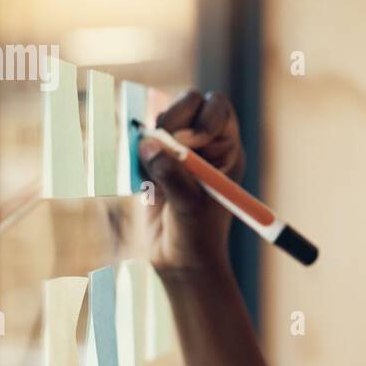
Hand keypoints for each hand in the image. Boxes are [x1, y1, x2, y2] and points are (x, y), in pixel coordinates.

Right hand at [139, 89, 246, 274]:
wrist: (179, 262)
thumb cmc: (196, 237)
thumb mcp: (189, 207)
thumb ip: (172, 175)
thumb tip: (149, 144)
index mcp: (226, 150)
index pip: (218, 109)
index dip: (203, 117)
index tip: (189, 141)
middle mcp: (205, 145)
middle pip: (190, 104)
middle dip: (174, 116)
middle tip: (163, 142)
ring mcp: (179, 151)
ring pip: (163, 119)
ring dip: (155, 137)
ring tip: (156, 173)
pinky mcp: (155, 162)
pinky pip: (142, 142)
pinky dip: (139, 154)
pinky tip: (147, 184)